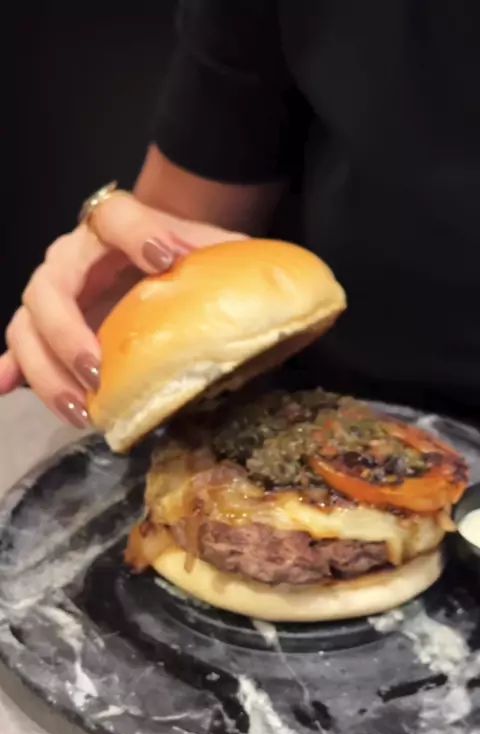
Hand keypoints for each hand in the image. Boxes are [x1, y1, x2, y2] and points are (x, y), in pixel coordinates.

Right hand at [0, 193, 244, 426]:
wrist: (154, 253)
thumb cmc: (181, 254)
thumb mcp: (209, 248)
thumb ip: (230, 259)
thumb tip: (282, 294)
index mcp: (113, 228)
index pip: (116, 218)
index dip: (137, 234)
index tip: (165, 259)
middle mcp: (71, 258)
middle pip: (48, 288)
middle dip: (69, 333)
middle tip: (99, 371)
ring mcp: (51, 295)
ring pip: (26, 327)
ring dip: (46, 371)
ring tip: (81, 410)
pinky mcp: (45, 329)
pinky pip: (17, 348)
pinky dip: (10, 369)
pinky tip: (6, 389)